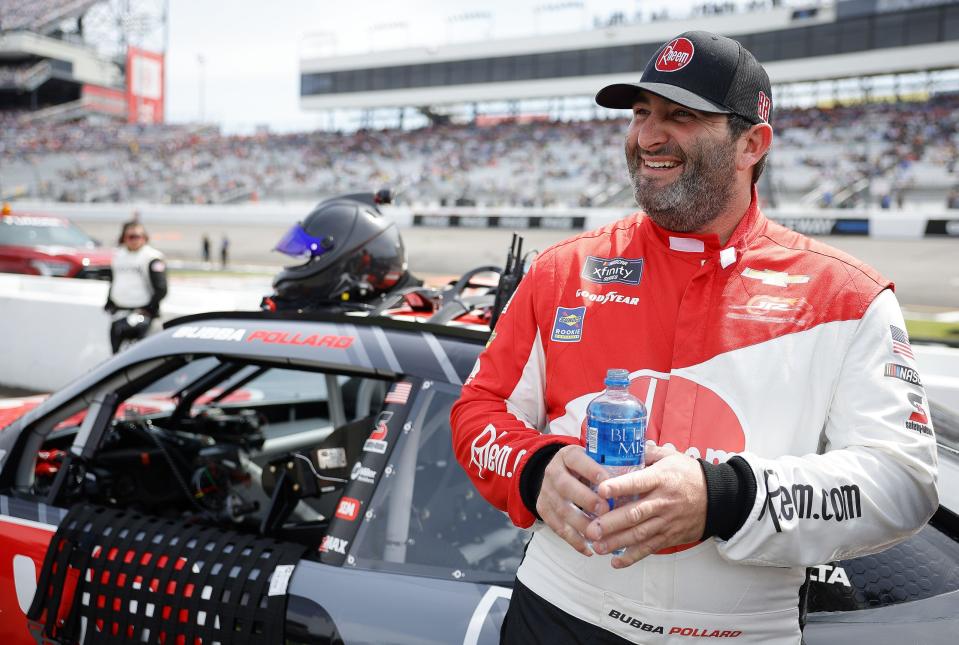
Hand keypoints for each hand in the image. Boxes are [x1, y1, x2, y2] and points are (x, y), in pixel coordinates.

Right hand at [535, 445, 609, 556]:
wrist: (558, 475)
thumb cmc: (585, 469)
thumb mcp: (593, 459)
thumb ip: (613, 463)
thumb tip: (646, 463)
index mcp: (567, 456)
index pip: (576, 459)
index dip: (590, 470)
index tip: (607, 482)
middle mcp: (553, 472)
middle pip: (565, 486)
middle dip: (586, 499)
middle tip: (605, 510)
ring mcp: (546, 492)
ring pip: (561, 509)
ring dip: (581, 523)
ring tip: (599, 532)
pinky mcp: (544, 510)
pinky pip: (557, 528)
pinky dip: (574, 540)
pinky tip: (589, 548)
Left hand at [585, 442, 706, 567]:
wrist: (718, 498)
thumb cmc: (689, 475)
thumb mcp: (671, 457)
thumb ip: (647, 453)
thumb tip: (623, 446)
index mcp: (661, 479)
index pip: (637, 482)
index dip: (619, 486)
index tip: (600, 490)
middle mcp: (663, 502)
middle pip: (635, 514)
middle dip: (611, 523)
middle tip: (591, 528)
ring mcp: (666, 521)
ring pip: (639, 534)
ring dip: (617, 542)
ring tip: (597, 546)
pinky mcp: (669, 536)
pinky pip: (649, 548)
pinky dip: (632, 557)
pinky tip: (616, 562)